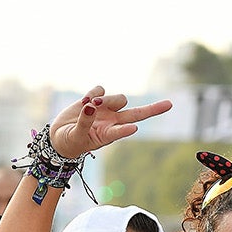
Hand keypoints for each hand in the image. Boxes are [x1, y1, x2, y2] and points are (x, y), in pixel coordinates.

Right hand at [47, 85, 171, 159]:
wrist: (61, 136)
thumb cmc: (71, 141)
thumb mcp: (76, 136)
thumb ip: (84, 123)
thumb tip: (90, 106)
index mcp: (109, 134)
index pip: (122, 131)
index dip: (125, 130)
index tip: (132, 129)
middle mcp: (113, 121)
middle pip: (137, 113)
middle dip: (153, 109)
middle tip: (169, 104)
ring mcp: (107, 110)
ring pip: (118, 98)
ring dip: (105, 100)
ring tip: (89, 106)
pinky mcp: (97, 99)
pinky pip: (101, 89)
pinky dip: (93, 93)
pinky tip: (84, 102)